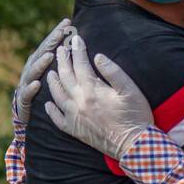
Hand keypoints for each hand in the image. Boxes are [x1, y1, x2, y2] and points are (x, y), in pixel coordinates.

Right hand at [12, 17, 74, 125]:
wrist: (27, 114)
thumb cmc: (46, 91)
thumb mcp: (55, 74)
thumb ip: (63, 60)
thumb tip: (79, 42)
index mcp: (40, 61)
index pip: (50, 44)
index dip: (58, 33)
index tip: (68, 21)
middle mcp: (32, 69)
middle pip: (41, 53)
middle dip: (50, 43)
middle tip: (60, 33)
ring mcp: (26, 83)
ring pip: (33, 72)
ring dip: (40, 64)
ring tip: (49, 57)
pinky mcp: (23, 99)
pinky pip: (27, 94)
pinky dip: (31, 88)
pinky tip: (37, 84)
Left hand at [44, 34, 151, 160]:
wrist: (133, 145)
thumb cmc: (135, 115)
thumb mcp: (129, 89)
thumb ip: (113, 71)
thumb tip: (98, 56)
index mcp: (92, 90)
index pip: (81, 65)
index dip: (78, 50)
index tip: (76, 39)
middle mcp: (79, 102)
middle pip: (66, 77)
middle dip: (62, 61)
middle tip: (60, 50)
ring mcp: (74, 117)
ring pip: (57, 95)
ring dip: (53, 82)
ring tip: (51, 72)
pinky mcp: (75, 130)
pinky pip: (57, 119)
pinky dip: (51, 111)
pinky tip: (48, 104)